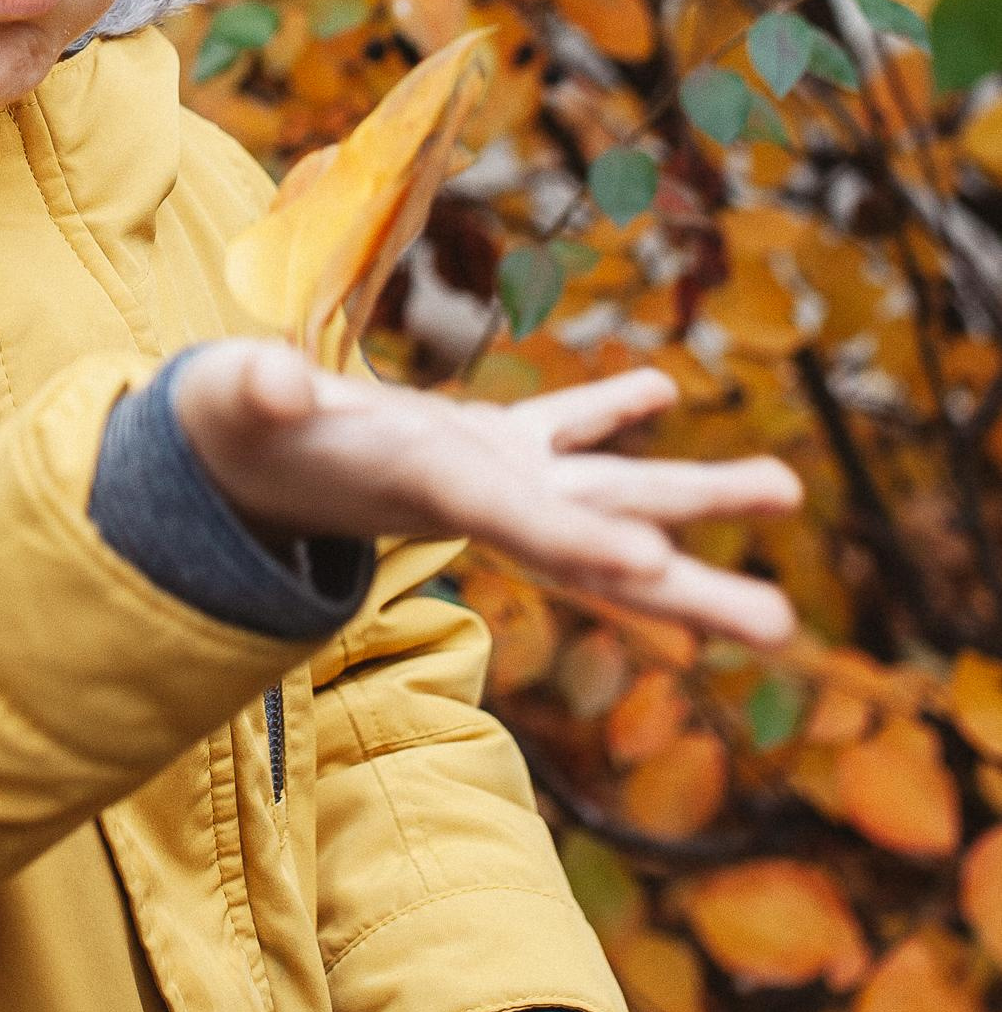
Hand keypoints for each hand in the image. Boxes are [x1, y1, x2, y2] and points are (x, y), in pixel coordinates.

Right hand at [170, 342, 798, 644]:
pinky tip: (662, 387)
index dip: (582, 539)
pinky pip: (558, 428)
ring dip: (695, 490)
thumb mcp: (231, 403)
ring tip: (787, 486)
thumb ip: (254, 392)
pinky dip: (609, 410)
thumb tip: (271, 383)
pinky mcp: (474, 442)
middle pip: (597, 549)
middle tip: (780, 628)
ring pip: (608, 489)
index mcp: (425, 487)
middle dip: (686, 586)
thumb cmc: (224, 432)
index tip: (656, 564)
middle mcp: (476, 497)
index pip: (516, 520)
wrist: (226, 462)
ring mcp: (484, 473)